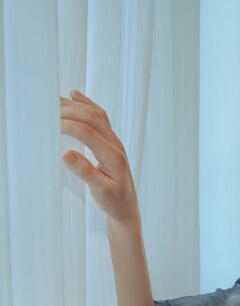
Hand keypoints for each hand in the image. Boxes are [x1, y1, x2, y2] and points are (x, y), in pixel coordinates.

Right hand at [59, 89, 140, 225]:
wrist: (127, 210)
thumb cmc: (114, 203)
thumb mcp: (100, 192)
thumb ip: (85, 172)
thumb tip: (65, 154)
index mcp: (113, 156)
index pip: (88, 132)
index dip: (67, 125)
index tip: (49, 125)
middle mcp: (115, 144)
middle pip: (91, 118)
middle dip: (69, 111)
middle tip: (47, 110)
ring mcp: (114, 141)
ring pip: (95, 114)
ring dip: (75, 105)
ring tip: (54, 100)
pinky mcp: (111, 142)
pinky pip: (100, 117)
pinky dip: (86, 104)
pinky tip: (74, 95)